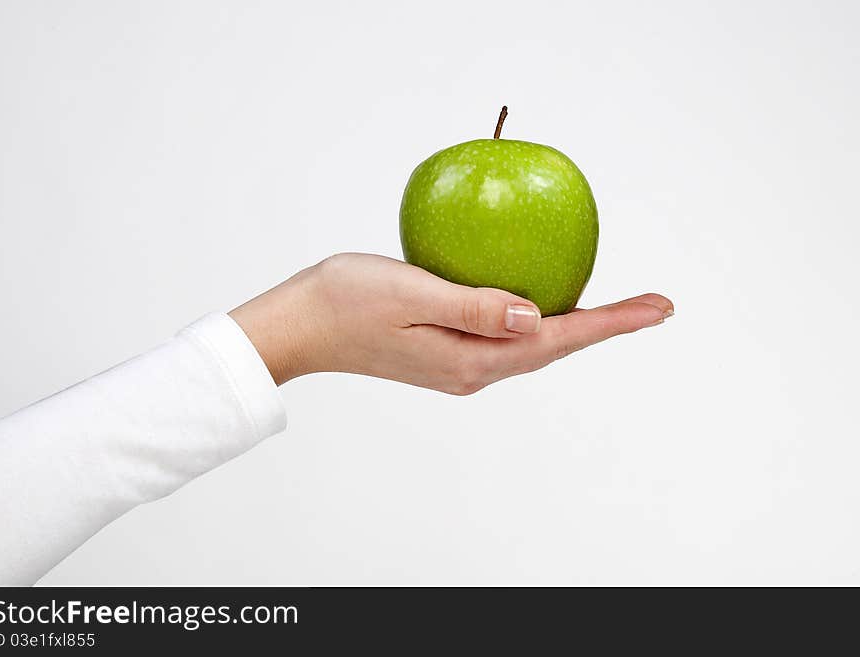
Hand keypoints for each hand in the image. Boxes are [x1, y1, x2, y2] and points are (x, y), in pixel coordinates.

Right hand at [229, 253, 672, 394]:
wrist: (300, 326)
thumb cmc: (345, 300)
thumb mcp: (411, 293)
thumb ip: (476, 307)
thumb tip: (538, 317)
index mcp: (470, 358)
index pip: (557, 339)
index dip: (611, 322)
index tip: (658, 306)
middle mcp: (471, 369)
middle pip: (554, 348)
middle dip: (605, 327)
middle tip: (652, 304)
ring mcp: (458, 365)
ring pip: (532, 346)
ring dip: (575, 326)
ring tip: (614, 309)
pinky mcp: (444, 353)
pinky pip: (505, 337)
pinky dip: (536, 321)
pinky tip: (542, 303)